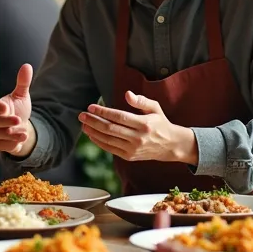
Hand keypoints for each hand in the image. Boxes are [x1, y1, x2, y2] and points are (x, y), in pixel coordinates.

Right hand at [0, 64, 35, 156]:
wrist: (22, 127)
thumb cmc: (18, 109)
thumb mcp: (22, 96)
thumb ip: (23, 82)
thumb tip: (27, 66)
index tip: (6, 107)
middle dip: (4, 122)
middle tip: (17, 120)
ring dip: (10, 134)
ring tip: (23, 132)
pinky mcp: (0, 144)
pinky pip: (2, 146)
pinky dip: (12, 143)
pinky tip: (22, 138)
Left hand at [79, 90, 195, 163]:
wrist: (170, 145)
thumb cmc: (160, 123)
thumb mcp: (155, 108)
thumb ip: (141, 101)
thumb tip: (127, 94)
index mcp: (144, 124)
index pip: (119, 117)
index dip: (104, 112)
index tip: (91, 107)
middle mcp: (138, 138)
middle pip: (110, 129)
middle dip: (94, 121)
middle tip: (82, 115)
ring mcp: (133, 149)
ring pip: (108, 140)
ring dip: (93, 131)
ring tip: (84, 123)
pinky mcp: (129, 156)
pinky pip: (110, 149)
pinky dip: (99, 142)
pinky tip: (91, 134)